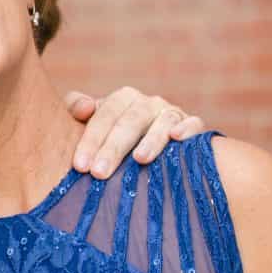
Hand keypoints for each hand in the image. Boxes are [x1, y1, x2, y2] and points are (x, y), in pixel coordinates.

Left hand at [67, 87, 203, 177]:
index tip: (80, 166)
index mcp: (123, 99)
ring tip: (140, 159)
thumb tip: (83, 108)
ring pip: (163, 122)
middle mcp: (149, 103)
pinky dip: (188, 129)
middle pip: (131, 121)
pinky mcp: (192, 125)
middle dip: (114, 147)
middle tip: (99, 173)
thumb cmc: (112, 138)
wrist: (149, 144)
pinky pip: (194, 123)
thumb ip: (76, 110)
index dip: (91, 139)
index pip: (105, 115)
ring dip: (152, 140)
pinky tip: (178, 138)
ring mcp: (172, 113)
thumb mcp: (92, 124)